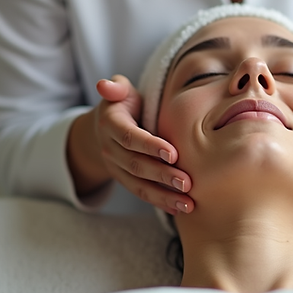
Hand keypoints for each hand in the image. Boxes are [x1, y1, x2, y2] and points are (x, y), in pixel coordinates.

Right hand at [67, 75, 193, 215]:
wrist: (106, 128)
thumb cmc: (124, 104)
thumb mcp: (120, 91)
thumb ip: (116, 86)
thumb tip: (104, 84)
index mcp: (110, 124)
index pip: (129, 137)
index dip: (149, 145)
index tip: (173, 153)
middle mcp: (110, 149)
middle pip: (136, 165)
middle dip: (162, 175)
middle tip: (187, 182)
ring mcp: (116, 168)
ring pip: (139, 184)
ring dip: (164, 196)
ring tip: (188, 202)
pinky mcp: (125, 180)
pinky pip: (141, 193)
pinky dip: (161, 202)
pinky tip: (180, 208)